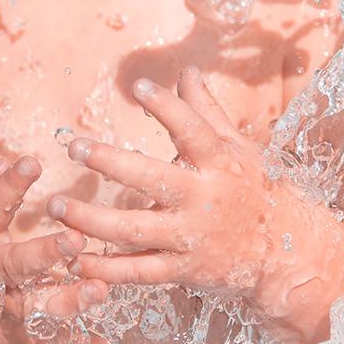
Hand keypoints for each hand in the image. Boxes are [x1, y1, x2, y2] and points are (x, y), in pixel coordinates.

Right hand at [0, 155, 107, 343]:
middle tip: (76, 240)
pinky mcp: (0, 336)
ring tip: (98, 292)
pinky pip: (39, 342)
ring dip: (66, 301)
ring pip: (31, 307)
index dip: (8, 185)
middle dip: (45, 253)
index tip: (31, 162)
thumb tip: (1, 160)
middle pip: (15, 264)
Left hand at [48, 67, 343, 343]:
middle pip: (152, 179)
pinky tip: (75, 261)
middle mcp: (204, 199)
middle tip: (74, 147)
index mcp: (219, 163)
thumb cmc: (255, 189)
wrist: (286, 252)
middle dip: (110, 163)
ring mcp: (192, 237)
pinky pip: (140, 271)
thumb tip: (186, 72)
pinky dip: (107, 270)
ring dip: (91, 220)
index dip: (167, 108)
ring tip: (57, 205)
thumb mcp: (238, 148)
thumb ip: (207, 112)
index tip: (138, 86)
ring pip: (134, 230)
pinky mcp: (184, 270)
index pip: (192, 130)